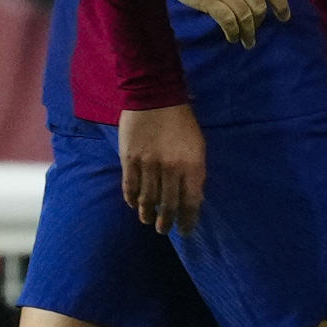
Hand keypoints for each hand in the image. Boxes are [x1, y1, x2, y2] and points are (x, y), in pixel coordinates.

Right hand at [119, 103, 205, 233]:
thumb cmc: (181, 121)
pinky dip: (131, 199)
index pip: (191, 203)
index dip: (187, 220)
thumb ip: (195, 172)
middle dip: (166, 222)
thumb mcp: (197, 146)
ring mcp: (148, 165)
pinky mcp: (129, 159)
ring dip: (147, 214)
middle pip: (168, 205)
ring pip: (147, 199)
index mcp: (192, 165)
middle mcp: (170, 169)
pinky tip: (133, 204)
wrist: (155, 96)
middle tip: (163, 230)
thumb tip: (191, 198)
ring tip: (147, 221)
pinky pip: (129, 186)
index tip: (184, 230)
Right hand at [165, 0, 290, 48]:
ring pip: (245, 16)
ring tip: (247, 41)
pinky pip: (228, 21)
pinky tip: (232, 37)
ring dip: (248, 32)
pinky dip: (233, 32)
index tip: (284, 18)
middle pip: (259, 6)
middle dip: (260, 22)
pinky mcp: (210, 1)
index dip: (281, 5)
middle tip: (255, 31)